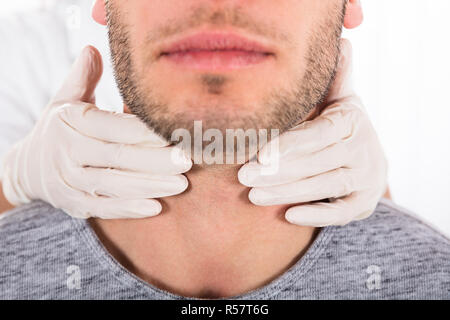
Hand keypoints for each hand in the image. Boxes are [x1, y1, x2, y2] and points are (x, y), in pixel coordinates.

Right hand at [2, 46, 191, 218]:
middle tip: (187, 159)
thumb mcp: (65, 99)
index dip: (144, 131)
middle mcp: (67, 151)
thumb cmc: (59, 128)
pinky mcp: (73, 204)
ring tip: (181, 183)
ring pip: (113, 185)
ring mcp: (69, 181)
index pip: (112, 126)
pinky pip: (104, 208)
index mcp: (70, 121)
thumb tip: (94, 48)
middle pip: (117, 157)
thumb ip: (83, 77)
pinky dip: (129, 209)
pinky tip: (156, 207)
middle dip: (155, 160)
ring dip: (149, 185)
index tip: (173, 131)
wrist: (27, 167)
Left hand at [238, 39, 387, 226]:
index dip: (291, 144)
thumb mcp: (337, 101)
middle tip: (243, 176)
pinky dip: (316, 215)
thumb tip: (338, 42)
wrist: (365, 159)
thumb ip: (334, 78)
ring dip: (288, 192)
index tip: (259, 154)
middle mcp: (365, 149)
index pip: (320, 133)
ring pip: (326, 187)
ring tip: (253, 195)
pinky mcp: (364, 204)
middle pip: (319, 162)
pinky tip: (287, 216)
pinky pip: (341, 213)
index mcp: (352, 121)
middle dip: (279, 171)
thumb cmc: (336, 126)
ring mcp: (367, 179)